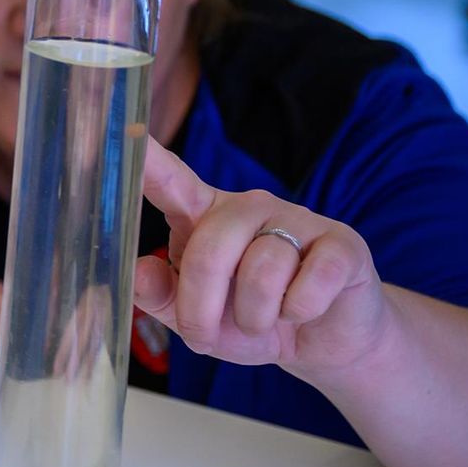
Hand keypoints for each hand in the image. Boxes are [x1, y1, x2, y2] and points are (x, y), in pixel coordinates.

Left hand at [133, 142, 388, 377]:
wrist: (322, 340)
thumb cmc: (250, 319)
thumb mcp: (197, 318)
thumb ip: (162, 296)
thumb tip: (138, 273)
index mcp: (205, 216)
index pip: (172, 181)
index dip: (150, 159)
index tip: (126, 126)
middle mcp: (249, 207)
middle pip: (211, 248)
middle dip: (201, 307)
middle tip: (204, 337)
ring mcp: (298, 219)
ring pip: (261, 272)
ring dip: (255, 317)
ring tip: (264, 321)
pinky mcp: (341, 243)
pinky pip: (309, 284)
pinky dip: (299, 313)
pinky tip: (304, 311)